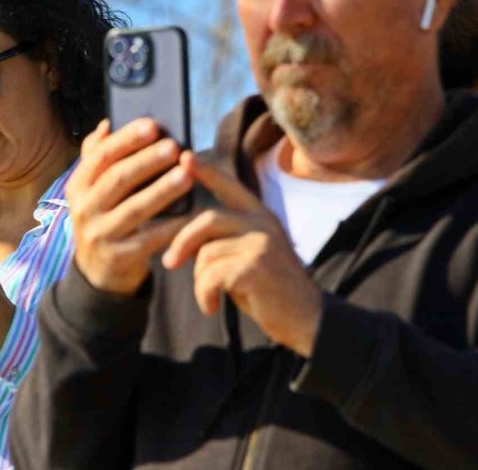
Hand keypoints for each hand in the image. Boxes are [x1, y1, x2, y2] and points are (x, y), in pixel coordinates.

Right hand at [66, 118, 194, 295]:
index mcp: (78, 186)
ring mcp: (100, 235)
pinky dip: (173, 226)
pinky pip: (151, 238)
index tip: (152, 125)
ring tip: (186, 175)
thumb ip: (97, 158)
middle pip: (117, 179)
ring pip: (134, 208)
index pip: (100, 156)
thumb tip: (106, 125)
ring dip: (162, 190)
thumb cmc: (103, 219)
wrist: (97, 273)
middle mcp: (84, 210)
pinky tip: (193, 214)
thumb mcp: (92, 191)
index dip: (126, 139)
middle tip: (174, 146)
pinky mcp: (120, 257)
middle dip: (146, 161)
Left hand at [162, 153, 322, 356]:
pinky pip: (210, 276)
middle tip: (169, 262)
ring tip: (210, 296)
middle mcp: (262, 223)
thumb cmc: (270, 290)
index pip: (229, 186)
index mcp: (260, 216)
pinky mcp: (255, 265)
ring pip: (205, 253)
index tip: (184, 156)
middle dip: (181, 241)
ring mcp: (261, 242)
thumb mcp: (250, 255)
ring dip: (200, 281)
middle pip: (206, 219)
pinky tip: (212, 306)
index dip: (206, 171)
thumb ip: (226, 239)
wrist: (307, 321)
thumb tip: (185, 236)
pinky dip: (204, 295)